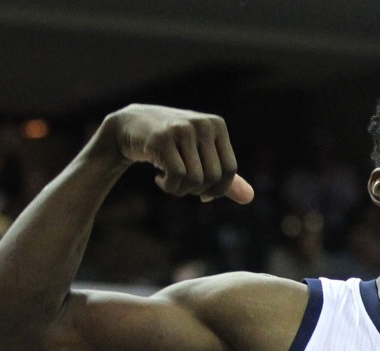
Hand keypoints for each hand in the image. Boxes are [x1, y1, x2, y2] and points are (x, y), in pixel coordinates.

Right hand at [102, 104, 254, 203]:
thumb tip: (250, 198)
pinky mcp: (163, 137)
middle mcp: (203, 124)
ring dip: (181, 190)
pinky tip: (159, 178)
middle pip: (213, 177)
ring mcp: (183, 128)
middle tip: (181, 186)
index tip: (202, 195)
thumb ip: (225, 178)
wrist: (129, 126)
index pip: (230, 170)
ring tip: (169, 182)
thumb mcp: (200, 157)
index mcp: (217, 125)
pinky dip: (169, 187)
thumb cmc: (171, 144)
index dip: (218, 190)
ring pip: (196, 179)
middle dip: (197, 191)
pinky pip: (177, 176)